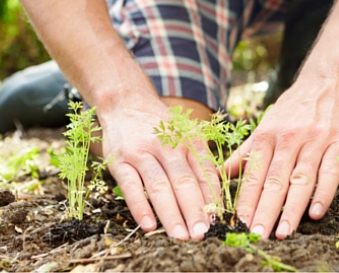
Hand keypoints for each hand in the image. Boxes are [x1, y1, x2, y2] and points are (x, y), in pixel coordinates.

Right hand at [97, 96, 218, 239]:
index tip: (219, 221)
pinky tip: (149, 226)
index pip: (204, 172)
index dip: (212, 198)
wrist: (125, 102)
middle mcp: (167, 145)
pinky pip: (130, 186)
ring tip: (181, 236)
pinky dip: (140, 207)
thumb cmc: (161, 126)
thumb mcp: (185, 134)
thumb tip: (216, 197)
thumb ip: (199, 161)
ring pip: (159, 186)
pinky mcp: (119, 161)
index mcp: (188, 140)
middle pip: (184, 181)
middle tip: (203, 234)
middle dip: (195, 210)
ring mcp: (142, 153)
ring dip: (171, 213)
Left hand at [227, 76, 338, 238]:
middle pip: (274, 180)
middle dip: (264, 210)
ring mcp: (314, 141)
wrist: (328, 78)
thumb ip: (246, 152)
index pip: (253, 174)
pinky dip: (323, 192)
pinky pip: (331, 170)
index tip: (238, 225)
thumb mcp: (266, 124)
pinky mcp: (338, 142)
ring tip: (283, 232)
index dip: (246, 201)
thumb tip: (220, 174)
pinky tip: (316, 212)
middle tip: (257, 235)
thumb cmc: (294, 106)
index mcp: (267, 136)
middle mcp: (288, 139)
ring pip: (301, 178)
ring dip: (292, 208)